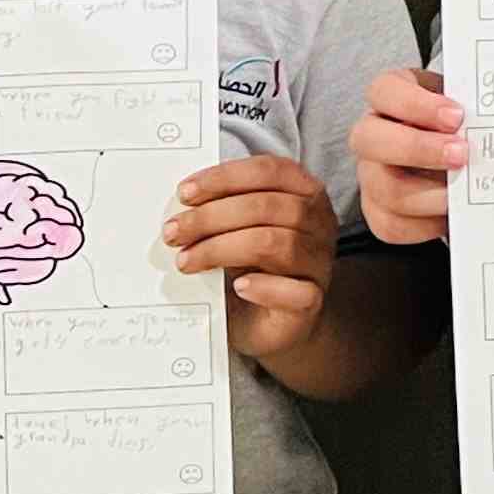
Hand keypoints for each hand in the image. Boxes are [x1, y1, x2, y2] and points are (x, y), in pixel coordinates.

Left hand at [168, 157, 342, 365]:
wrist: (268, 322)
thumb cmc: (251, 268)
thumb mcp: (237, 229)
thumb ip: (223, 209)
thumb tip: (185, 202)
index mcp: (305, 194)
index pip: (271, 170)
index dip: (225, 177)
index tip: (185, 193)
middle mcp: (319, 224)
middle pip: (268, 206)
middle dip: (212, 216)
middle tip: (174, 232)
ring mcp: (319, 263)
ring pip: (276, 243)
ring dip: (221, 249)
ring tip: (187, 260)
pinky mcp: (311, 301)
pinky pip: (295, 292)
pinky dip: (264, 287)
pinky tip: (239, 287)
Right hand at [352, 64, 462, 245]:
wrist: (454, 150)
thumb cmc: (458, 120)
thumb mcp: (463, 101)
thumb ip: (474, 106)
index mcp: (389, 96)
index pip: (384, 90)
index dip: (416, 104)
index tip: (457, 115)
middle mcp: (371, 134)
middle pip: (370, 139)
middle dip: (418, 148)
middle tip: (462, 154)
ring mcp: (370, 174)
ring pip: (383, 188)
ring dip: (428, 194)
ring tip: (462, 191)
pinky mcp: (378, 210)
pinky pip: (391, 225)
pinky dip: (425, 225)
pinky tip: (451, 215)